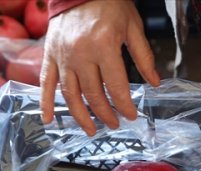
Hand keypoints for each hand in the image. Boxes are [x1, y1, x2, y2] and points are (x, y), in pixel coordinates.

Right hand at [40, 0, 160, 134]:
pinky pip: (46, 82)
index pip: (116, 87)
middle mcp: (81, 54)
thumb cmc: (108, 2)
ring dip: (81, 116)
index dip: (125, 105)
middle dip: (105, 114)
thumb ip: (143, 57)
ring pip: (70, 94)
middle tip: (114, 124)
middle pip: (93, 95)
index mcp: (104, 46)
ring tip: (91, 129)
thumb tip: (154, 82)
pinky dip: (46, 103)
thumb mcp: (132, 26)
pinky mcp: (50, 54)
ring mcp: (62, 56)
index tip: (131, 115)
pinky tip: (48, 120)